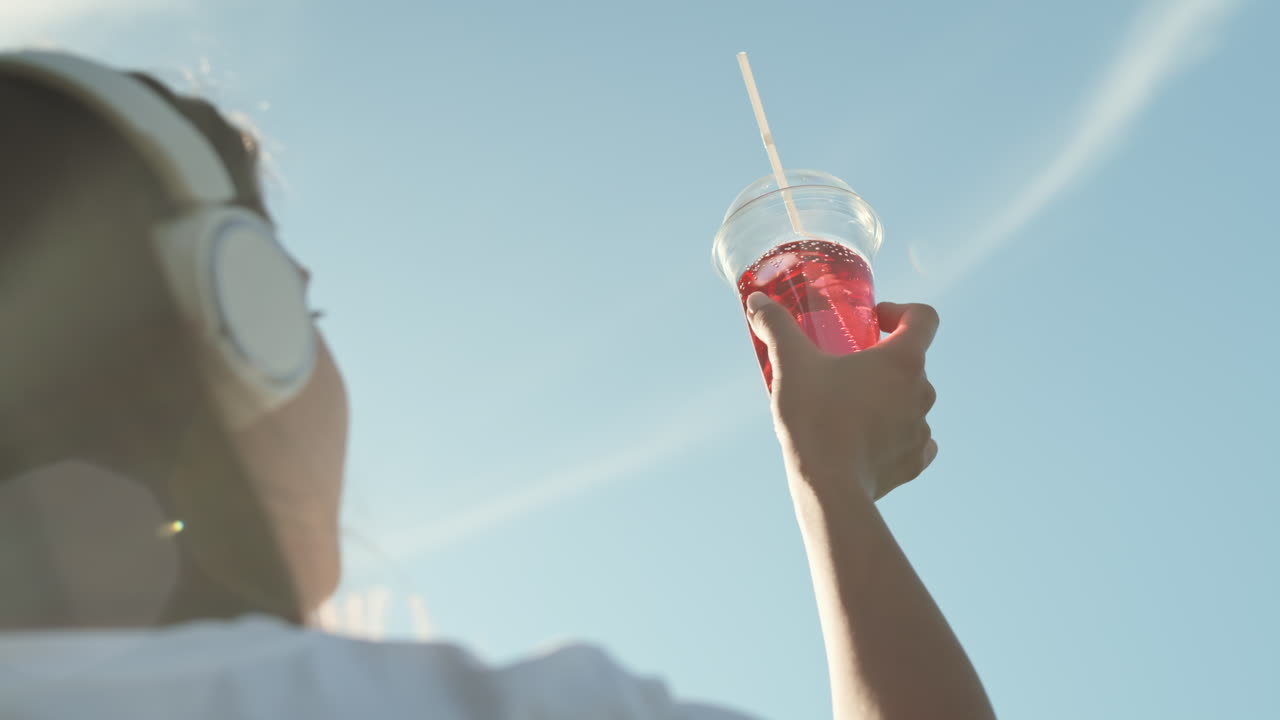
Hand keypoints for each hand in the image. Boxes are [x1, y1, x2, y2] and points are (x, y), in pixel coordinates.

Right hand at [746, 294, 939, 500]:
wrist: (829, 486)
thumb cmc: (814, 418)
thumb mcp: (791, 364)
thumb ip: (776, 326)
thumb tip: (757, 301)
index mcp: (903, 360)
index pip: (924, 317)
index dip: (901, 312)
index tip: (874, 322)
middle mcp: (922, 391)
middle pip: (912, 362)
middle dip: (882, 361)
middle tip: (845, 369)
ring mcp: (922, 428)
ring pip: (911, 401)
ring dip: (887, 398)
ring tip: (849, 408)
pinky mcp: (915, 461)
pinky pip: (915, 440)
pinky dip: (895, 435)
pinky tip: (869, 440)